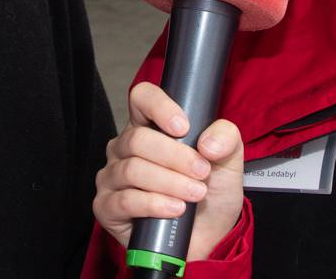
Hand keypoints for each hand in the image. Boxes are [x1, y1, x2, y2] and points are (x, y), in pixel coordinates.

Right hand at [92, 82, 244, 261]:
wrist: (207, 238)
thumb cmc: (210, 194)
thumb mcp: (228, 162)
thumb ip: (226, 138)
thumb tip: (208, 142)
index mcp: (149, 128)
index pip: (141, 98)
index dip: (159, 107)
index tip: (183, 127)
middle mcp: (124, 149)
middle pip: (137, 139)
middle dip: (175, 157)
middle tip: (202, 172)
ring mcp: (112, 178)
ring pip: (131, 170)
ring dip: (169, 182)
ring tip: (194, 194)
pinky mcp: (107, 208)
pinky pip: (124, 200)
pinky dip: (154, 204)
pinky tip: (174, 209)